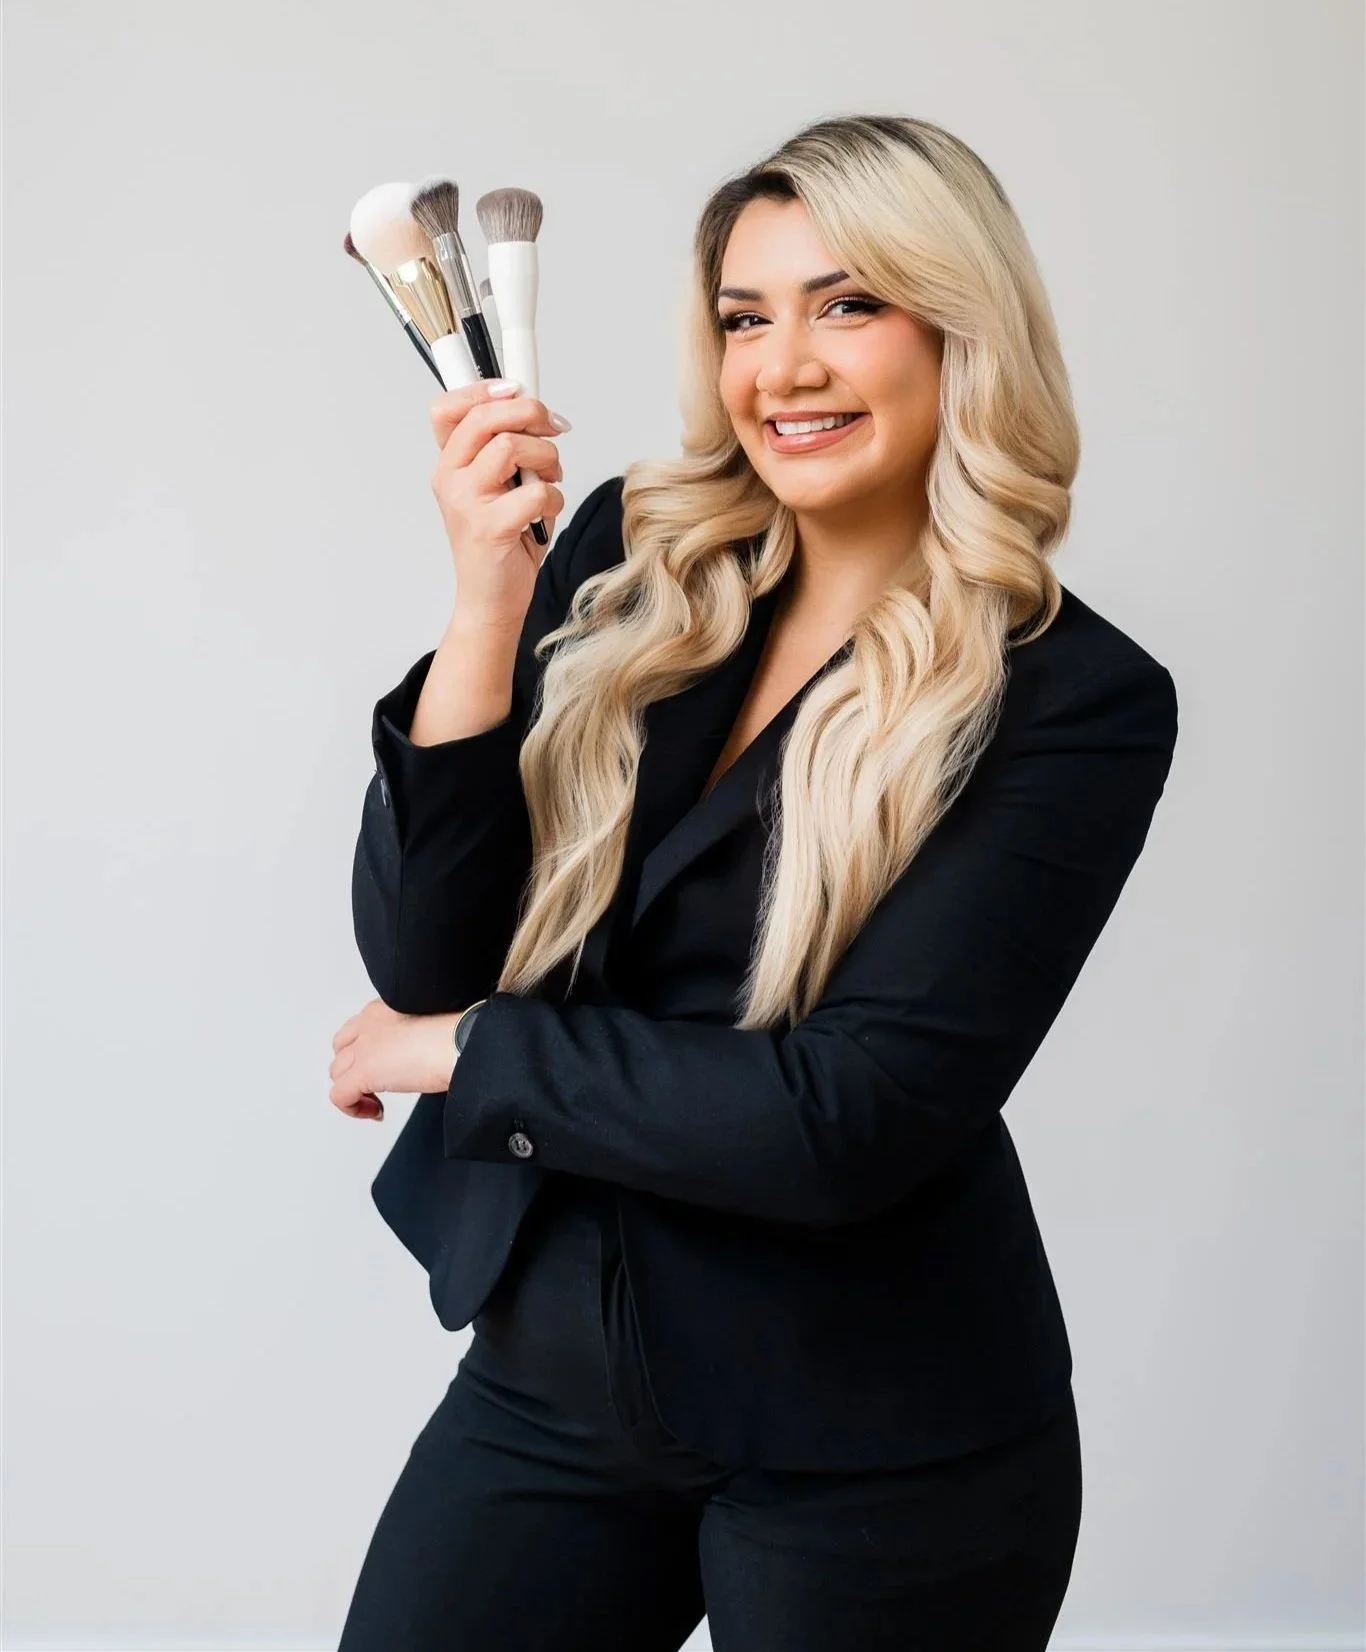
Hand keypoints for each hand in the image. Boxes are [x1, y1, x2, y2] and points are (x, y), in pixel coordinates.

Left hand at [328, 997, 460, 1120]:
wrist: (462, 1039)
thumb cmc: (460, 1033)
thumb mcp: (430, 1026)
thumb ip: (414, 1036)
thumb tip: (418, 1058)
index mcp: (384, 1009)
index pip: (357, 1031)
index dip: (365, 1054)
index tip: (386, 1068)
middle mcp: (368, 1024)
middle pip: (341, 1052)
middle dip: (354, 1072)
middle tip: (377, 1087)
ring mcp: (363, 1048)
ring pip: (337, 1073)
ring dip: (355, 1091)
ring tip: (378, 1102)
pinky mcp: (363, 1072)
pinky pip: (340, 1097)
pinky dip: (354, 1109)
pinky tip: (377, 1112)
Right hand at [429, 379, 568, 625]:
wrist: (489, 601)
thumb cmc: (500, 543)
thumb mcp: (497, 487)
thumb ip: (504, 450)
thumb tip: (534, 410)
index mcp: (448, 464)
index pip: (448, 407)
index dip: (484, 389)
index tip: (517, 390)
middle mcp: (449, 479)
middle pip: (487, 416)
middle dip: (532, 414)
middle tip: (553, 429)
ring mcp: (466, 503)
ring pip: (513, 446)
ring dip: (547, 458)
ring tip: (550, 478)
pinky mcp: (490, 527)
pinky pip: (536, 492)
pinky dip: (554, 499)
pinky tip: (545, 514)